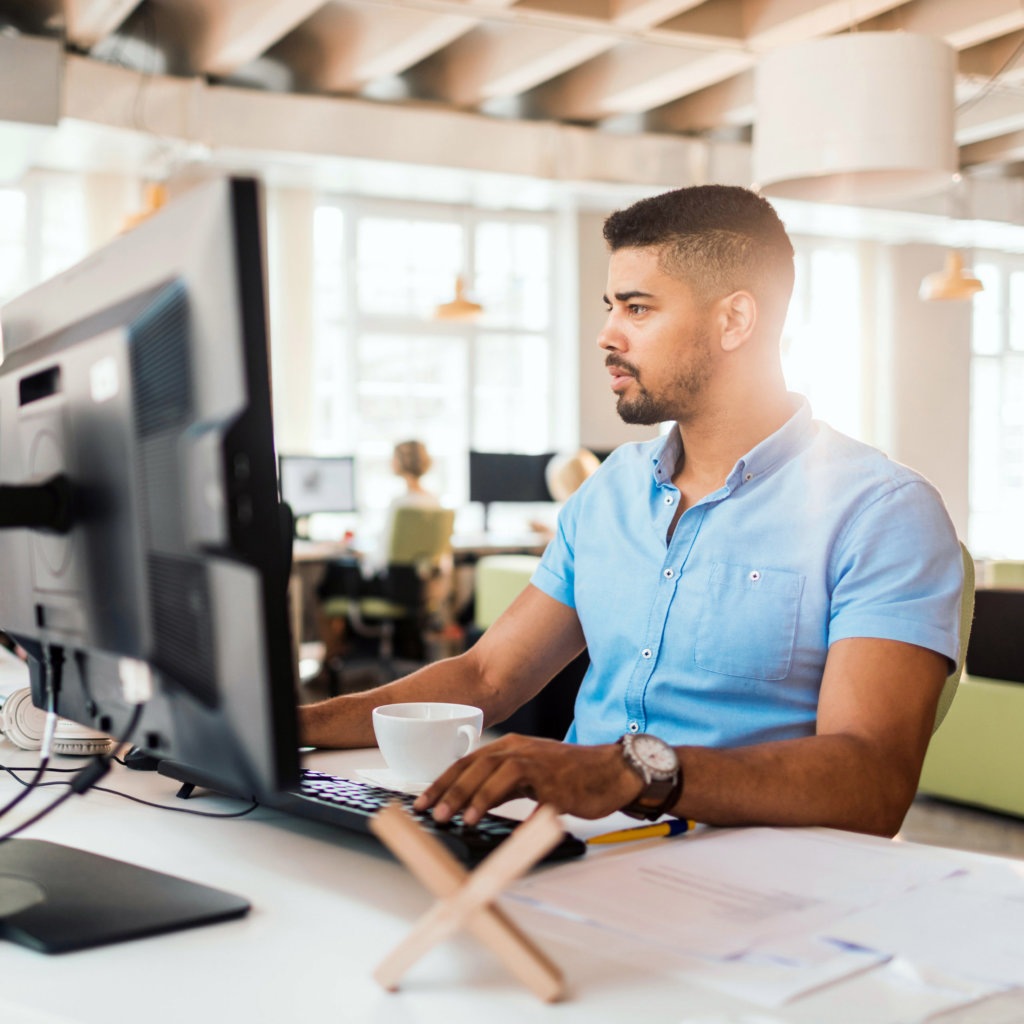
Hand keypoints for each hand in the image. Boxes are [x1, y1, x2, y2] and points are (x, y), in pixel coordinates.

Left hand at [413, 733, 642, 824]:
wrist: (613, 771)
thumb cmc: (572, 776)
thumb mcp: (530, 776)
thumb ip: (502, 786)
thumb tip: (471, 804)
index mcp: (512, 748)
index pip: (467, 762)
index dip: (442, 781)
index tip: (422, 801)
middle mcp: (521, 751)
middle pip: (476, 766)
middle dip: (449, 789)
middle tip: (429, 811)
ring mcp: (538, 764)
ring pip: (496, 774)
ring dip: (473, 795)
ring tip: (456, 817)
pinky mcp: (555, 783)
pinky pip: (524, 792)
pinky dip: (503, 804)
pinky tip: (490, 820)